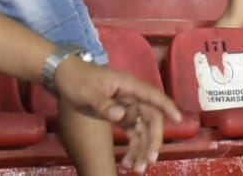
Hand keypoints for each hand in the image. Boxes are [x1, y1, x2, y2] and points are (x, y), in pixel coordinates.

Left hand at [51, 56, 181, 171]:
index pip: (153, 96)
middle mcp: (132, 97)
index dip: (167, 107)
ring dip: (142, 148)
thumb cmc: (78, 80)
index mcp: (129, 86)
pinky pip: (132, 132)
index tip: (178, 120)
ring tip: (137, 168)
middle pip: (150, 118)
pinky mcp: (120, 114)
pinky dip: (132, 147)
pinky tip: (127, 161)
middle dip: (152, 140)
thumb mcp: (88, 93)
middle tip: (148, 161)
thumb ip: (104, 104)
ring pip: (142, 129)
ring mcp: (127, 106)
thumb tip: (121, 115)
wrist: (64, 76)